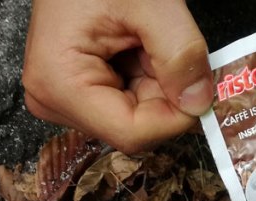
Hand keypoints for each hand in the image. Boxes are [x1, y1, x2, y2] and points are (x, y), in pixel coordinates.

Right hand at [22, 0, 211, 152]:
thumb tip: (198, 103)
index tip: (202, 86)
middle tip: (167, 45)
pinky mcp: (73, 92)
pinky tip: (136, 47)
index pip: (133, 133)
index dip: (176, 116)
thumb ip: (180, 53)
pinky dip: (143, 78)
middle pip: (133, 127)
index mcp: (60, 84)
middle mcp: (54, 100)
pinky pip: (124, 102)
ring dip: (155, 83)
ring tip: (145, 39)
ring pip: (133, 117)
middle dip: (165, 93)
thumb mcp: (151, 3)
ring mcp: (61, 98)